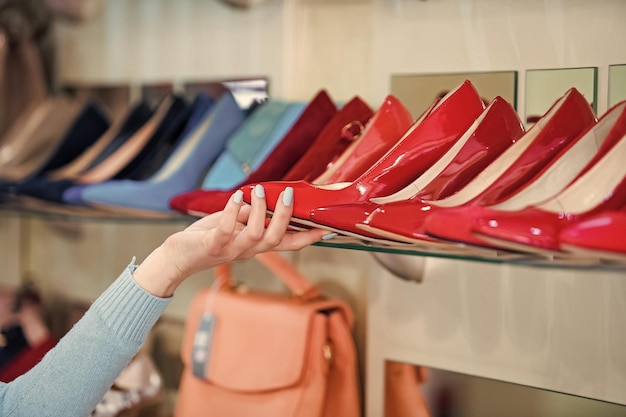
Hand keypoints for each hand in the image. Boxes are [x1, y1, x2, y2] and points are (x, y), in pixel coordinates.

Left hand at [133, 186, 327, 296]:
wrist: (177, 258)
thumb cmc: (208, 238)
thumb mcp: (234, 224)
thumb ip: (250, 214)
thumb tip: (262, 200)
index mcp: (257, 245)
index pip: (290, 243)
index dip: (309, 237)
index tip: (329, 227)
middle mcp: (249, 250)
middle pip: (277, 239)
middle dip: (286, 216)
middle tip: (290, 194)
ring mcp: (231, 250)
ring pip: (256, 234)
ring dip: (260, 210)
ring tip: (259, 190)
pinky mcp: (213, 245)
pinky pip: (226, 230)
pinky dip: (233, 211)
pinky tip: (236, 197)